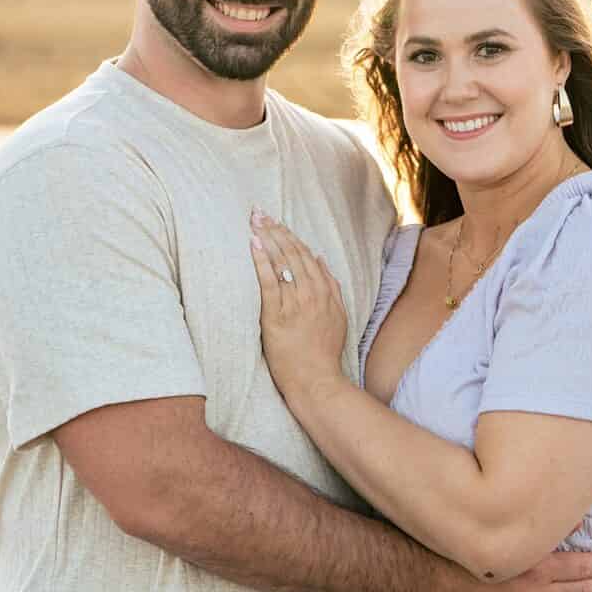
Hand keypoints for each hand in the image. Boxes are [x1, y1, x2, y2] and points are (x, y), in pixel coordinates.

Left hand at [249, 212, 350, 402]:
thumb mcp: (338, 317)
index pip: (307, 256)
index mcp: (327, 293)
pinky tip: (254, 245)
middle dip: (277, 231)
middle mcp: (313, 293)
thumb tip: (321, 261)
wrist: (317, 379)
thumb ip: (332, 288)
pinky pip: (269, 282)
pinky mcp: (277, 315)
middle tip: (260, 212)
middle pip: (293, 254)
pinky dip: (262, 261)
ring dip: (268, 239)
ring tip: (255, 221)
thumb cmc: (324, 352)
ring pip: (282, 263)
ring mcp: (296, 303)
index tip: (278, 222)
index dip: (291, 237)